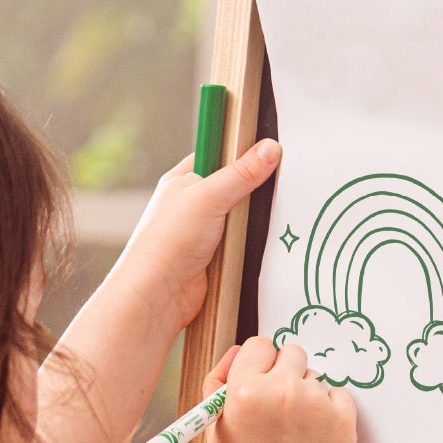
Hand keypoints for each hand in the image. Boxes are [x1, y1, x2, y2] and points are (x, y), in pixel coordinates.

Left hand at [104, 138, 280, 336]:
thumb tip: (270, 149)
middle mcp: (192, 204)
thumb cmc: (168, 242)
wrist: (159, 295)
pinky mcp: (217, 255)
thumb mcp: (208, 197)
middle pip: (235, 185)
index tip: (271, 147)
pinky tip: (268, 239)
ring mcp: (205, 231)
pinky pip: (244, 241)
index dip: (242, 150)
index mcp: (183, 180)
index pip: (218, 154)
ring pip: (242, 216)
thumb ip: (241, 174)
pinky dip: (254, 241)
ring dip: (256, 219)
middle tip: (282, 179)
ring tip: (280, 210)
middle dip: (255, 187)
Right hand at [209, 338, 358, 442]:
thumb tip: (237, 353)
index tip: (259, 378)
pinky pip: (338, 394)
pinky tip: (314, 435)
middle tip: (278, 403)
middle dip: (284, 371)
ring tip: (294, 430)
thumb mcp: (215, 430)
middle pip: (291, 352)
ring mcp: (316, 403)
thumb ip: (220, 384)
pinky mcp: (343, 418)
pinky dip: (329, 409)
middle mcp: (282, 390)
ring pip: (314, 376)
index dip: (257, 362)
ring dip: (306, 393)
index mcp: (245, 390)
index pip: (258, 345)